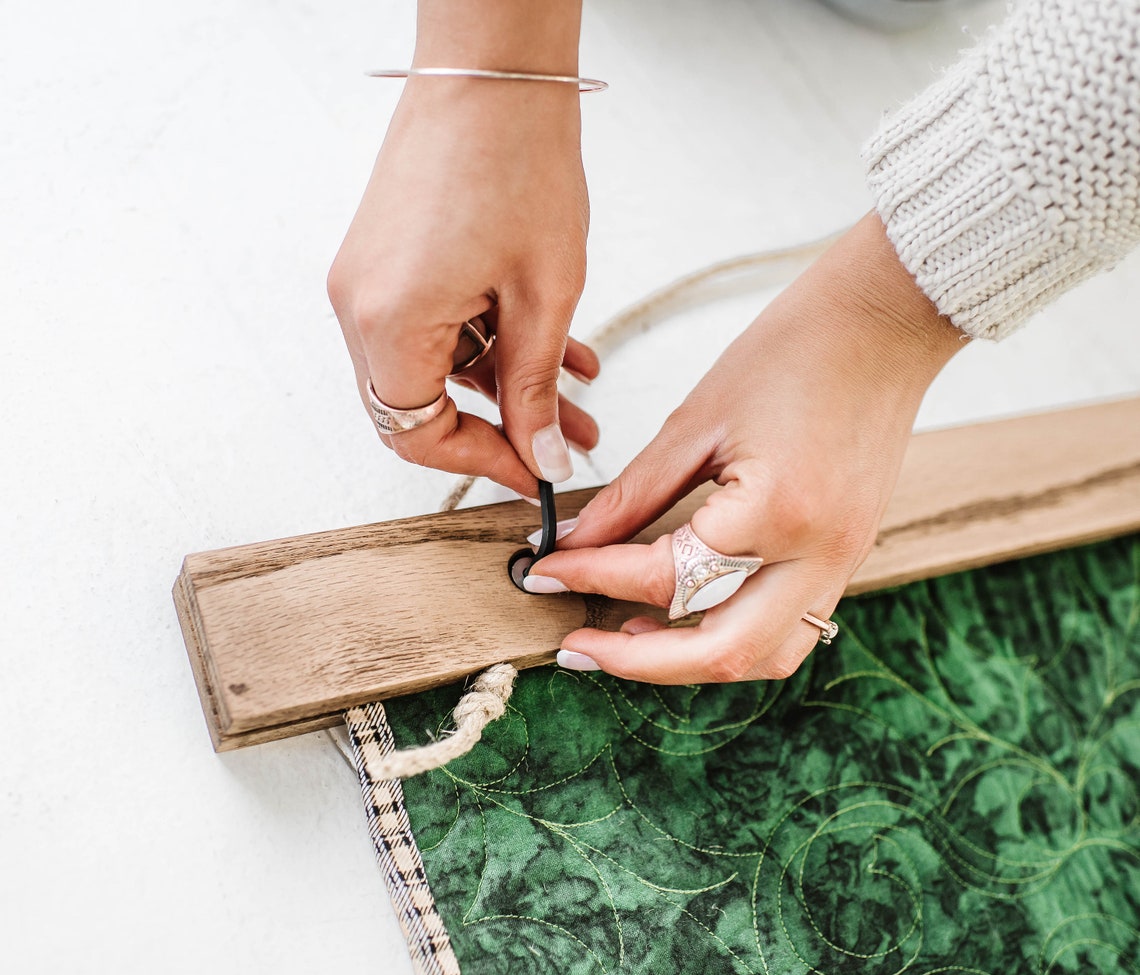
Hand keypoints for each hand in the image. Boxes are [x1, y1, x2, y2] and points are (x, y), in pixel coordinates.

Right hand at [327, 1, 592, 495]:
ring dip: (508, 384)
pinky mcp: (391, 258)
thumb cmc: (518, 161)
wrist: (494, 68)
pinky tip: (559, 350)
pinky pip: (438, 325)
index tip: (537, 475)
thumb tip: (542, 458)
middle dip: (500, 428)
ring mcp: (370, 280)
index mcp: (385, 322)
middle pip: (421, 406)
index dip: (483, 463)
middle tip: (559, 446)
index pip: (417, 434)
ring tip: (578, 400)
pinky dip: (492, 342)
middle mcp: (360, 307)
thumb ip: (536, 389)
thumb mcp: (543, 295)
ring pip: (439, 366)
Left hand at [528, 213, 966, 683]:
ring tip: (630, 637)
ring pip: (765, 657)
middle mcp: (817, 556)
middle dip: (639, 662)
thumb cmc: (797, 350)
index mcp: (775, 513)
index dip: (592, 575)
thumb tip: (577, 541)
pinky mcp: (846, 556)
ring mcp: (841, 563)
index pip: (664, 576)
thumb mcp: (697, 421)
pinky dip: (732, 634)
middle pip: (721, 653)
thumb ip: (634, 494)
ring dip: (693, 662)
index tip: (546, 569)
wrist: (886, 321)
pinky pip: (789, 627)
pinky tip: (687, 611)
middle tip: (578, 648)